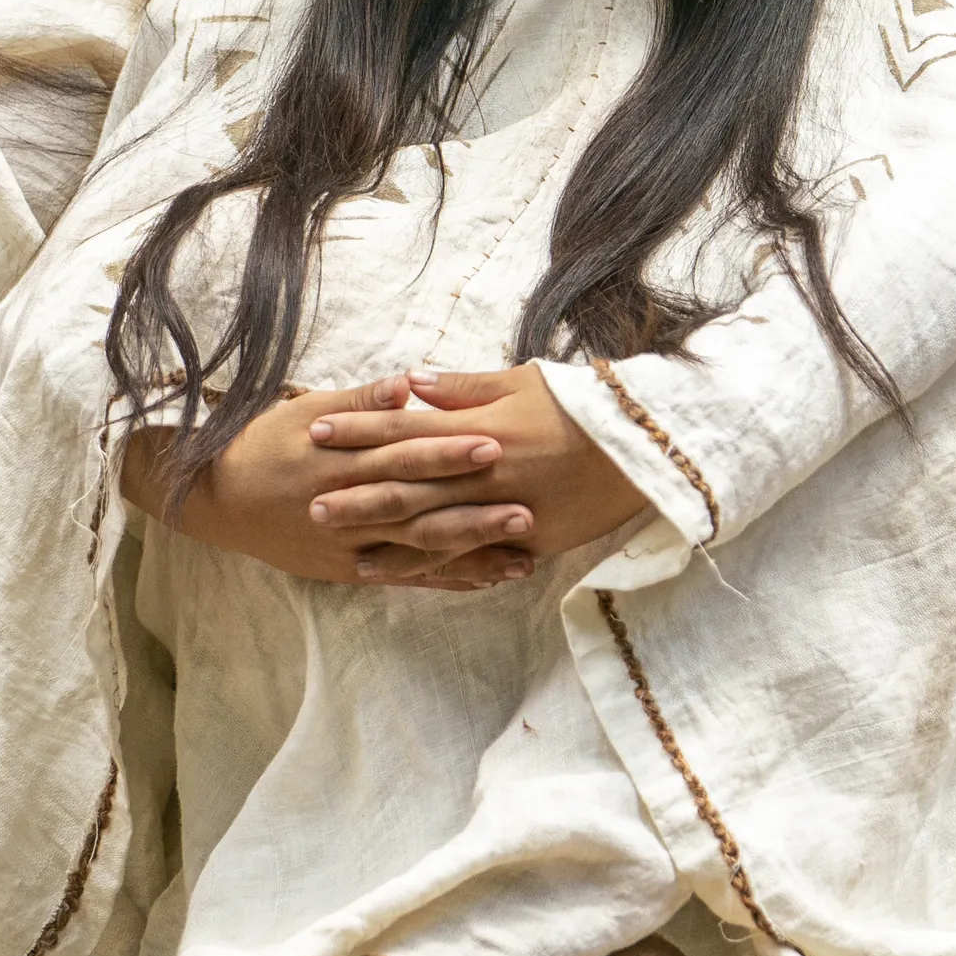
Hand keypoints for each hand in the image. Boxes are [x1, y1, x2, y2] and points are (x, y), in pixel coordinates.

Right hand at [124, 379, 521, 586]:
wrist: (217, 497)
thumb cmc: (266, 443)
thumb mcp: (307, 411)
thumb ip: (362, 401)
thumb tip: (408, 384)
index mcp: (342, 460)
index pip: (403, 454)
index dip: (447, 451)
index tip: (493, 444)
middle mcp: (349, 507)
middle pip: (418, 509)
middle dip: (473, 512)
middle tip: (526, 509)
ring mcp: (350, 545)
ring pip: (418, 553)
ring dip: (471, 556)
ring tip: (522, 558)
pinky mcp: (348, 570)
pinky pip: (404, 578)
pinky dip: (446, 580)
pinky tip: (485, 581)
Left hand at [323, 367, 653, 581]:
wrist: (646, 447)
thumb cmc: (582, 405)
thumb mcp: (522, 381)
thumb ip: (464, 386)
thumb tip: (412, 382)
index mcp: (479, 427)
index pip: (404, 428)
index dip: (359, 430)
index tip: (316, 431)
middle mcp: (484, 473)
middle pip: (407, 485)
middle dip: (356, 494)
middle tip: (309, 503)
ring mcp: (504, 511)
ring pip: (432, 530)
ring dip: (385, 538)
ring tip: (344, 545)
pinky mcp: (526, 540)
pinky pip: (471, 557)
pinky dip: (433, 567)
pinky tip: (402, 573)